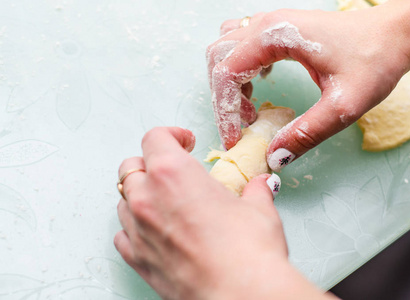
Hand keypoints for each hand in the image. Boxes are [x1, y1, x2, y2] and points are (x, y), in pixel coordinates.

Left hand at [114, 127, 333, 298]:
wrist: (240, 296)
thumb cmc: (248, 251)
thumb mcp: (259, 211)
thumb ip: (255, 192)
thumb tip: (260, 186)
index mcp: (174, 174)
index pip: (155, 138)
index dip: (172, 134)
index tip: (185, 142)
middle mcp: (148, 198)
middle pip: (131, 166)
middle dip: (150, 161)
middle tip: (172, 169)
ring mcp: (138, 230)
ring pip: (123, 199)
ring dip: (140, 194)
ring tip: (163, 200)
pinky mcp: (138, 260)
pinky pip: (122, 235)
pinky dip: (134, 227)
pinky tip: (153, 230)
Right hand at [207, 2, 409, 170]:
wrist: (395, 34)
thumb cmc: (374, 59)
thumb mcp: (343, 105)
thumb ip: (307, 132)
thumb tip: (274, 157)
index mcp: (275, 35)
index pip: (226, 73)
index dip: (225, 110)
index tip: (235, 139)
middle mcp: (266, 23)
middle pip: (218, 59)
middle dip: (224, 97)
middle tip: (246, 124)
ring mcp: (272, 23)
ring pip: (226, 50)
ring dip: (230, 81)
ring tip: (252, 106)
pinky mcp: (279, 29)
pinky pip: (242, 46)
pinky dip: (241, 69)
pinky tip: (262, 82)